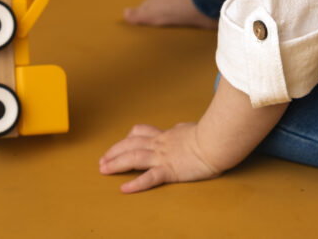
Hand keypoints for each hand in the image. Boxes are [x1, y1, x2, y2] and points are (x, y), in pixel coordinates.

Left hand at [98, 123, 219, 193]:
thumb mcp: (190, 128)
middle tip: (102, 160)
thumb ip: (181, 130)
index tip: (119, 143)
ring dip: (116, 163)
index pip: (140, 133)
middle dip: (114, 152)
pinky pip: (150, 177)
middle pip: (130, 144)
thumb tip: (179, 128)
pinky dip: (136, 183)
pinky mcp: (170, 170)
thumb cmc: (208, 135)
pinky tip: (124, 188)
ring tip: (104, 169)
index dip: (126, 138)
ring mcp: (163, 157)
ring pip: (134, 157)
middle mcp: (160, 144)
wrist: (216, 141)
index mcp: (165, 135)